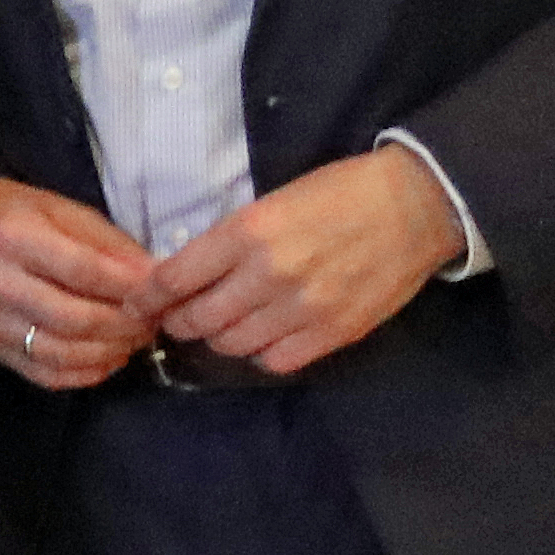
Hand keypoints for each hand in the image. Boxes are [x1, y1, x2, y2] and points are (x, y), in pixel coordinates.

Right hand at [0, 175, 158, 394]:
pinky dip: (85, 373)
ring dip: (111, 351)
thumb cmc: (14, 214)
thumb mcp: (63, 210)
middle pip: (76, 318)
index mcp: (13, 237)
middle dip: (126, 325)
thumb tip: (153, 277)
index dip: (131, 287)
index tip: (161, 291)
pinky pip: (45, 374)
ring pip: (63, 353)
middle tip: (154, 320)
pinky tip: (108, 358)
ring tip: (135, 338)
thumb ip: (108, 244)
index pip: (84, 271)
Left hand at [138, 144, 461, 377]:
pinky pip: (276, 360)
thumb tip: (184, 275)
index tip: (138, 303)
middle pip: (197, 319)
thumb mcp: (271, 201)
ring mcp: (304, 308)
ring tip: (223, 324)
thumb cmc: (339, 193)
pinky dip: (261, 352)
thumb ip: (228, 241)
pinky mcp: (334, 333)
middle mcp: (270, 274)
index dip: (147, 297)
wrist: (417, 205)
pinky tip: (265, 334)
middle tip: (178, 317)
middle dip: (178, 321)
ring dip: (219, 337)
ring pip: (232, 344)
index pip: (173, 278)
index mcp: (248, 232)